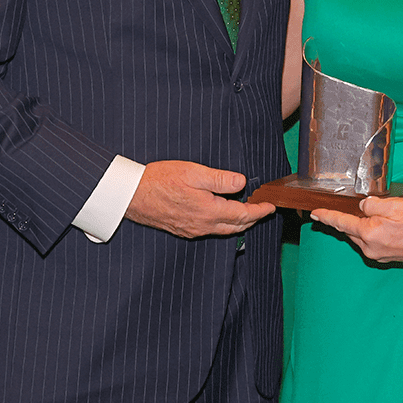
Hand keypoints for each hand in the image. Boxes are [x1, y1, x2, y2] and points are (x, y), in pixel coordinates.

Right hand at [126, 160, 274, 238]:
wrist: (132, 195)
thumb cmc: (160, 180)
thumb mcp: (193, 172)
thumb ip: (220, 179)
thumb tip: (242, 182)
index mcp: (209, 211)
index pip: (243, 214)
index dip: (259, 211)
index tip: (270, 206)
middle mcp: (203, 225)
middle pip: (236, 226)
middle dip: (253, 218)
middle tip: (263, 209)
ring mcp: (192, 230)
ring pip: (224, 230)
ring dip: (239, 222)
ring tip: (248, 211)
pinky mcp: (183, 229)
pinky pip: (211, 230)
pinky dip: (224, 224)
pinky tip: (223, 214)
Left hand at [310, 197, 402, 265]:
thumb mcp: (395, 205)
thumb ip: (372, 205)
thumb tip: (361, 208)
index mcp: (370, 233)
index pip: (341, 223)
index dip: (326, 217)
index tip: (314, 214)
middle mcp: (371, 248)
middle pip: (349, 231)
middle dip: (342, 221)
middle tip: (334, 209)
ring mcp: (379, 255)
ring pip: (360, 237)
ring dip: (358, 227)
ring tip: (362, 214)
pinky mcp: (387, 257)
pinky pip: (370, 242)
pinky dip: (368, 233)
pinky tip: (377, 224)